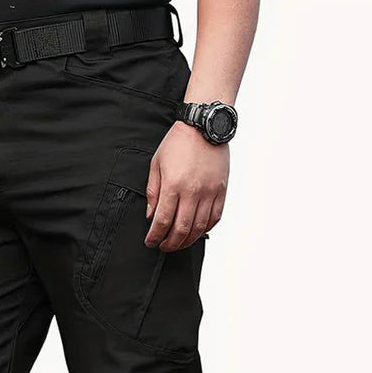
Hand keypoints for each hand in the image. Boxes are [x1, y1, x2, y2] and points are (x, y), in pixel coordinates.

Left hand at [145, 121, 228, 251]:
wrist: (204, 126)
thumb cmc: (178, 143)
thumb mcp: (156, 165)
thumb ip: (153, 192)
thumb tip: (151, 215)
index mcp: (173, 186)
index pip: (162, 221)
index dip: (155, 236)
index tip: (150, 242)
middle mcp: (193, 192)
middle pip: (181, 230)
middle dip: (170, 244)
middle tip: (163, 246)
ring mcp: (209, 192)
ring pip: (199, 228)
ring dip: (187, 240)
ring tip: (178, 242)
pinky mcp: (221, 191)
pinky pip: (215, 218)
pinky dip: (205, 229)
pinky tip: (196, 232)